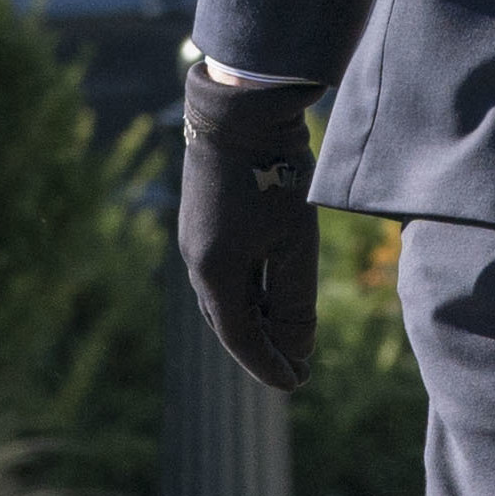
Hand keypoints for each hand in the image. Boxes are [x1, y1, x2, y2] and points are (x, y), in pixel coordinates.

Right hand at [178, 62, 321, 393]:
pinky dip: (249, 291)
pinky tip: (272, 291)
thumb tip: (297, 349)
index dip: (269, 366)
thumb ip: (295, 302)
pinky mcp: (203, 219)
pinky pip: (224, 271)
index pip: (241, 339)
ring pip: (226, 296)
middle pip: (229, 322)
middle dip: (262, 349)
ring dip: (256, 320)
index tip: (298, 384)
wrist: (241, 111)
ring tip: (288, 335)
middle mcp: (197, 262)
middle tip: (295, 368)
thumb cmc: (274, 177)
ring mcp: (196, 240)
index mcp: (215, 275)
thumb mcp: (295, 244)